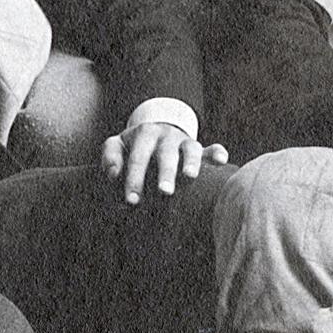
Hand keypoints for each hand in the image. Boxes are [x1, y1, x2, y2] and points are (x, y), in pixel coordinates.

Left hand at [104, 121, 227, 204]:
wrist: (153, 131)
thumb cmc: (131, 146)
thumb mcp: (116, 144)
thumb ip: (110, 156)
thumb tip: (113, 175)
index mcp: (144, 133)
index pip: (138, 158)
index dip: (134, 180)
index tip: (131, 201)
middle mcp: (166, 135)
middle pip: (166, 155)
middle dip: (165, 174)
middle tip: (164, 192)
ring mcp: (184, 141)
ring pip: (191, 150)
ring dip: (192, 163)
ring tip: (190, 177)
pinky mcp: (198, 148)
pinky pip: (211, 149)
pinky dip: (217, 153)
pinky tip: (221, 161)